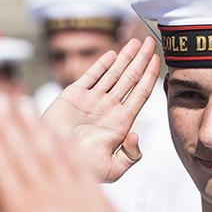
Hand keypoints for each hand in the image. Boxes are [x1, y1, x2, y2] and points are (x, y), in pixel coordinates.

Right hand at [0, 94, 140, 211]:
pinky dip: (68, 146)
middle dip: (8, 125)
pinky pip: (81, 166)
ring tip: (22, 105)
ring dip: (35, 127)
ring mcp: (76, 199)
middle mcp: (50, 202)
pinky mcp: (100, 202)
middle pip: (25, 155)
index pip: (2, 171)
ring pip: (52, 154)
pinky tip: (58, 130)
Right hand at [42, 37, 159, 182]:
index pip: (141, 93)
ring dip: (125, 57)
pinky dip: (101, 64)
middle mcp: (108, 108)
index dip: (150, 76)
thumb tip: (136, 135)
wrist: (53, 162)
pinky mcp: (73, 96)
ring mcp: (92, 100)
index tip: (158, 60)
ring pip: (113, 74)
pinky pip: (91, 76)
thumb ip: (131, 155)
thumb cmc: (83, 169)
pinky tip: (112, 54)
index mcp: (121, 122)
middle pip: (130, 78)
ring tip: (136, 43)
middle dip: (141, 59)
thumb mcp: (113, 169)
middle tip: (151, 42)